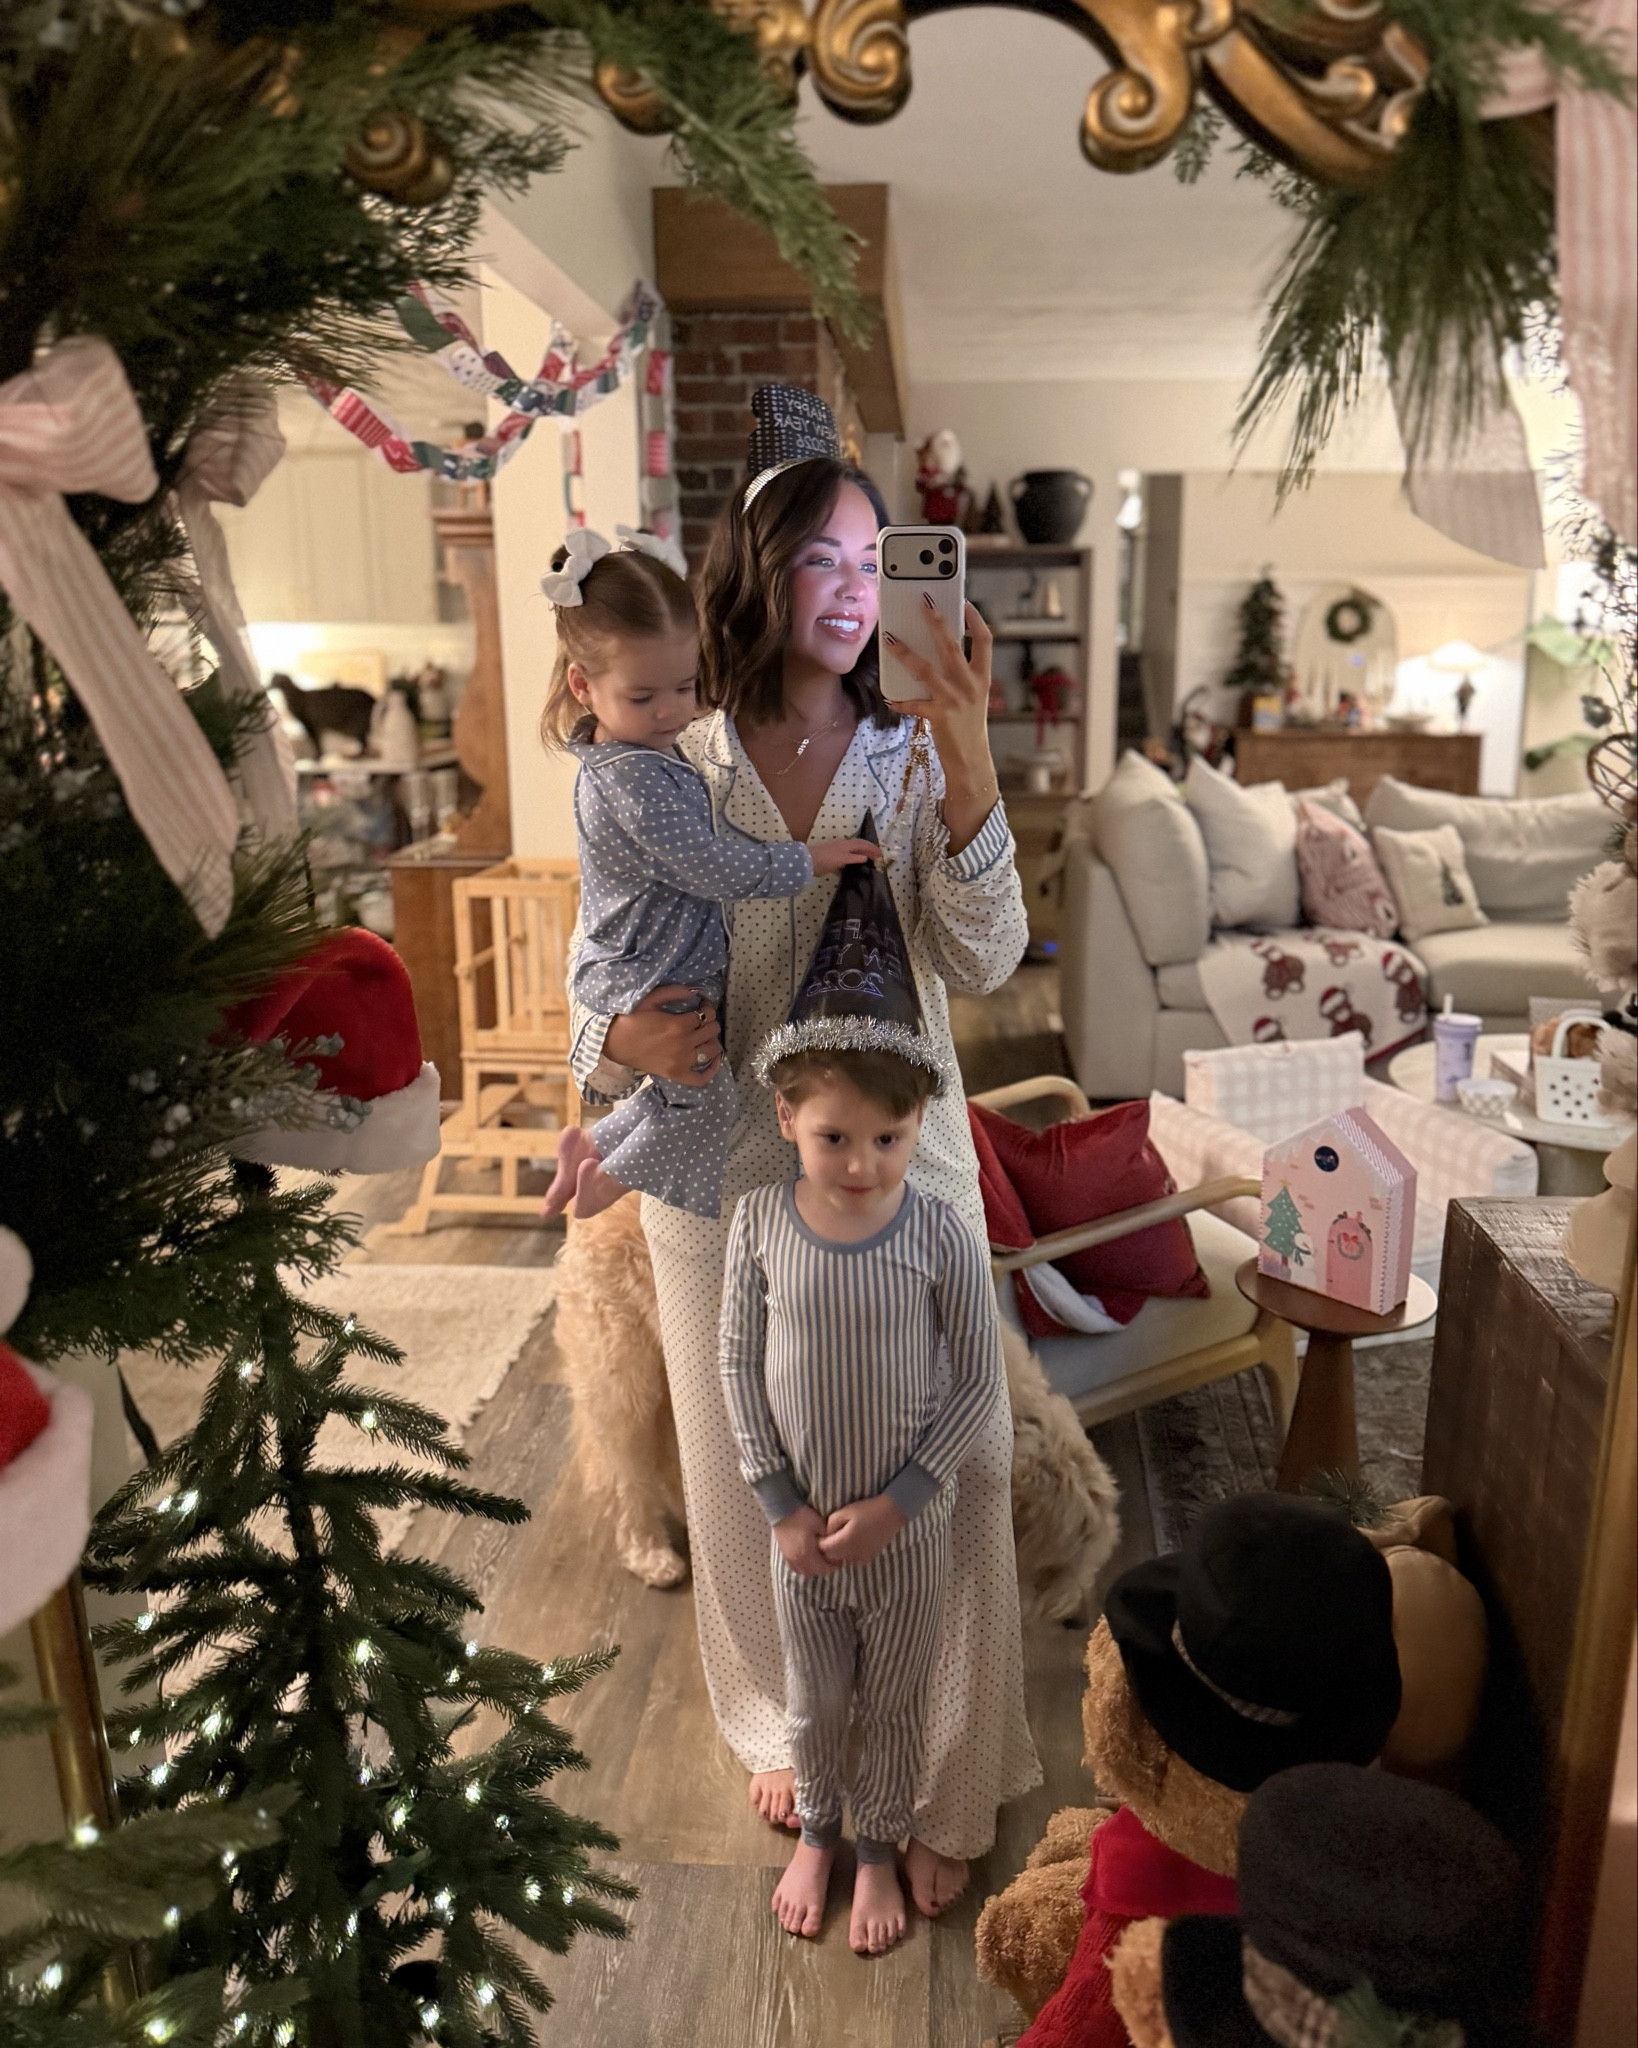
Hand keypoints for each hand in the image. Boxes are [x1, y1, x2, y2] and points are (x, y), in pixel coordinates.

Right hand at [602, 984, 721, 1087]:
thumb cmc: (630, 1019)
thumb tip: (695, 991)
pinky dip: (712, 1070)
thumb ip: (673, 992)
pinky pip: (701, 1078)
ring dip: (711, 1040)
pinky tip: (715, 1059)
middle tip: (701, 1018)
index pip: (705, 1015)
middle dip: (710, 1021)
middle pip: (712, 1031)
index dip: (705, 1007)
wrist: (613, 1042)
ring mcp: (681, 1062)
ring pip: (712, 1050)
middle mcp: (683, 1044)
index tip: (701, 1005)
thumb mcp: (650, 999)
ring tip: (704, 1034)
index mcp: (678, 1025)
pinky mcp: (675, 1074)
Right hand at [775, 1504, 835, 1576]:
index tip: (839, 1559)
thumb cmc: (802, 1516)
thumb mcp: (820, 1524)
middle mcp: (797, 1560)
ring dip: (813, 1569)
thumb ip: (828, 1537)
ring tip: (819, 1559)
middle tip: (831, 1559)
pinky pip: (795, 1567)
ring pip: (804, 1571)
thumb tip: (834, 1545)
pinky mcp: (784, 1554)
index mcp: (807, 1554)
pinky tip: (807, 1559)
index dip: (833, 1566)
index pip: (823, 1568)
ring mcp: (789, 1558)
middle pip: (814, 1572)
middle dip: (824, 1568)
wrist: (781, 1510)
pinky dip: (803, 1567)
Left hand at [809, 837, 881, 874]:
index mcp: (846, 845)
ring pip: (852, 854)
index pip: (862, 844)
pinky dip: (851, 864)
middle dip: (868, 851)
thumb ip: (853, 858)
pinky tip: (853, 871)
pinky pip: (845, 862)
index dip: (872, 848)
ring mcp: (837, 854)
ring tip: (868, 864)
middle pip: (858, 848)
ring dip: (861, 857)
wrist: (808, 863)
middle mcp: (843, 847)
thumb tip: (865, 858)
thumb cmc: (826, 859)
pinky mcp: (833, 861)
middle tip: (877, 858)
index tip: (881, 854)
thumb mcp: (842, 859)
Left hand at [816, 1494, 906, 1567]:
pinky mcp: (869, 1558)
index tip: (821, 1532)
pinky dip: (849, 1552)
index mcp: (846, 1541)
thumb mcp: (845, 1511)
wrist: (891, 1513)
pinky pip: (852, 1559)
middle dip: (828, 1547)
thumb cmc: (867, 1509)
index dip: (820, 1540)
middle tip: (830, 1534)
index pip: (824, 1548)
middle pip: (832, 1556)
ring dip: (838, 1551)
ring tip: (842, 1536)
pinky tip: (853, 1540)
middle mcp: (853, 1554)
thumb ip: (831, 1524)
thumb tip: (826, 1533)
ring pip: (842, 1559)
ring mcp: (862, 1558)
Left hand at [880, 599, 999, 853]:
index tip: (965, 602)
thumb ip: (958, 674)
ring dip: (906, 653)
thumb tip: (931, 648)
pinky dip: (899, 700)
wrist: (972, 761)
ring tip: (890, 639)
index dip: (975, 620)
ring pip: (927, 670)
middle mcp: (971, 686)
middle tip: (923, 601)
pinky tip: (888, 696)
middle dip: (937, 622)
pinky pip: (913, 703)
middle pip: (953, 647)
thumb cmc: (968, 725)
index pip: (985, 641)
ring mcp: (955, 701)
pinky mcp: (939, 717)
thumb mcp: (971, 696)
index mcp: (982, 678)